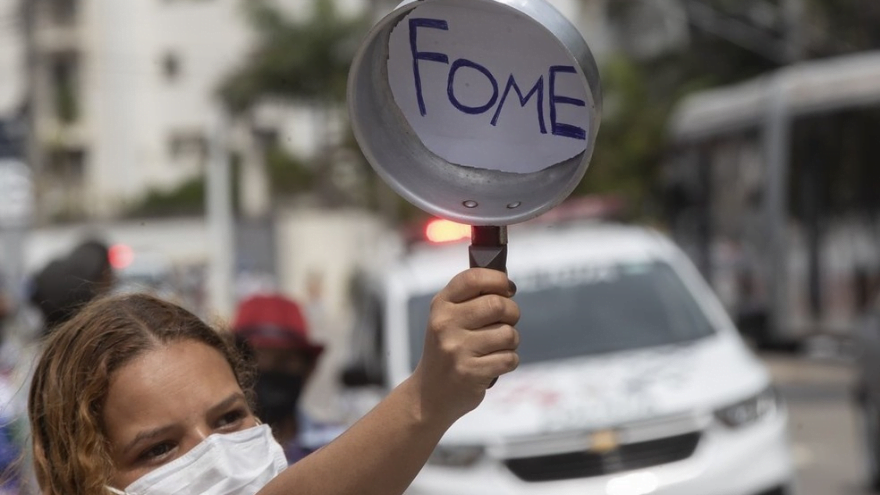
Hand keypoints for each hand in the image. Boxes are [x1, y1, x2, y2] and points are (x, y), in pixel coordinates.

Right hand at [412, 268, 519, 424]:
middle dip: (512, 313)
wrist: (430, 395)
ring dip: (511, 341)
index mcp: (441, 305)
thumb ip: (472, 298)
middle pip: (498, 305)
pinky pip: (509, 358)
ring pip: (508, 334)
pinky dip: (509, 361)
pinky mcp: (470, 373)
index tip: (508, 289)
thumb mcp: (449, 319)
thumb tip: (505, 278)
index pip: (474, 278)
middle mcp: (445, 324)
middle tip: (506, 322)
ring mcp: (456, 349)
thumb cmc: (449, 349)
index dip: (498, 279)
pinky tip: (494, 364)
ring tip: (496, 347)